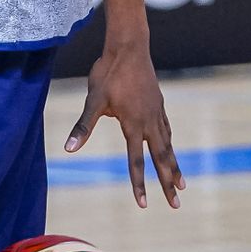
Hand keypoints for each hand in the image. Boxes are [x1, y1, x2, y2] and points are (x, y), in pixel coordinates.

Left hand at [65, 43, 181, 208]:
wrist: (129, 47)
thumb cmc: (108, 72)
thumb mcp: (93, 99)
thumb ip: (83, 126)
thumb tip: (69, 148)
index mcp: (133, 124)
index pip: (136, 161)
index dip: (139, 184)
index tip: (144, 204)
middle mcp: (149, 121)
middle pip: (162, 158)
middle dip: (168, 182)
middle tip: (176, 204)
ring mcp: (156, 112)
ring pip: (168, 145)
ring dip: (174, 166)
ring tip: (181, 184)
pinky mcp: (158, 103)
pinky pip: (167, 129)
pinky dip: (170, 143)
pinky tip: (170, 147)